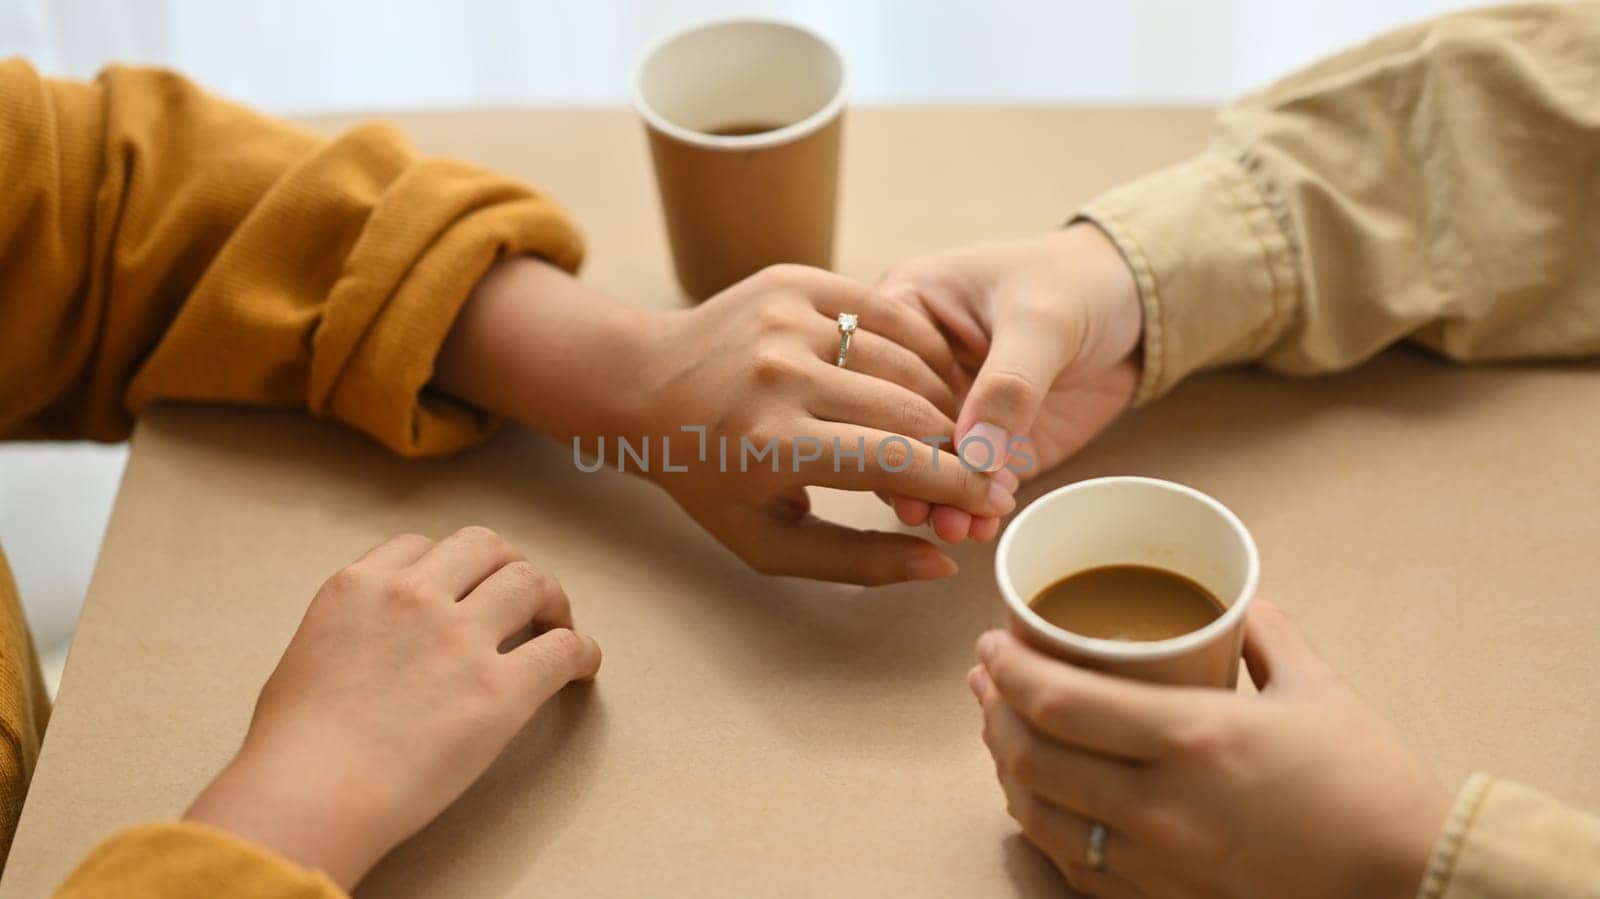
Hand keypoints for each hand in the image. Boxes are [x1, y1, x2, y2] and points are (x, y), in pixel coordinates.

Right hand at [184, 528, 601, 888]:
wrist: (309, 792)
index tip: (464, 584)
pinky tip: (583, 666)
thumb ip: (350, 629)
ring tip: (559, 624)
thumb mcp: (305, 655)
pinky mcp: (500, 690)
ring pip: (530, 581)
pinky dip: (581, 651)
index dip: (451, 563)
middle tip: (523, 597)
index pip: (421, 545)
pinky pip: (562, 650)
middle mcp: (415, 596)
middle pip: (484, 546)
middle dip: (507, 564)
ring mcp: (461, 638)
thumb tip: (373, 641)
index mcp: (361, 585)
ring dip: (552, 599)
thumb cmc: (291, 746)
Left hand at [635, 264, 1017, 583]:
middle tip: (982, 467)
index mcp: (774, 444)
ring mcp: (787, 318)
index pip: (898, 464)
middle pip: (911, 410)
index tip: (994, 502)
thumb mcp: (770, 542)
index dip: (959, 486)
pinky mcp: (793, 280)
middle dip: (959, 445)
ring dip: (944, 396)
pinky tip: (928, 374)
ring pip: (906, 358)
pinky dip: (918, 345)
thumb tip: (942, 564)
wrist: (645, 385)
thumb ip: (858, 561)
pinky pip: (886, 309)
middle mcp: (781, 374)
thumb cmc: (710, 477)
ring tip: (952, 429)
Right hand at [878, 224, 1142, 541]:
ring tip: (958, 529)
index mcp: (904, 306)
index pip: (874, 369)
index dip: (885, 419)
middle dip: (911, 472)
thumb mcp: (1042, 321)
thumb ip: (1009, 384)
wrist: (1137, 304)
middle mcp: (915, 361)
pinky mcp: (986, 439)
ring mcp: (950, 404)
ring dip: (939, 498)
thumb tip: (973, 453)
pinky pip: (969, 480)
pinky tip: (983, 525)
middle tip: (927, 511)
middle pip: (892, 423)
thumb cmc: (1077, 282)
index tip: (902, 465)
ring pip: (926, 460)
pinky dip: (974, 505)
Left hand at [969, 603, 1451, 898]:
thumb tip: (1235, 597)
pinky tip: (1039, 799)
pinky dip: (1043, 826)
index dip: (1007, 670)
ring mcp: (1158, 863)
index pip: (1058, 702)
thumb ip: (1265, 631)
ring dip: (1006, 768)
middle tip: (987, 680)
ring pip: (1040, 816)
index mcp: (1194, 738)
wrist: (1411, 880)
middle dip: (993, 713)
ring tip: (1001, 731)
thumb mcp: (1319, 686)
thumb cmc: (1370, 781)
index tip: (991, 644)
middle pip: (1031, 758)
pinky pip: (1075, 865)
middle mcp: (1161, 805)